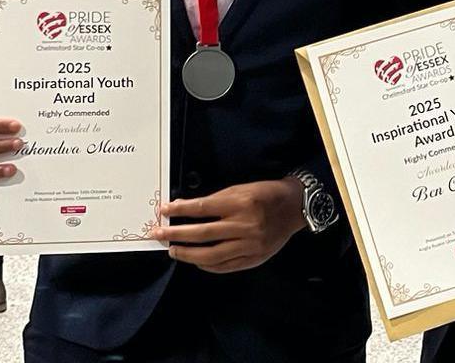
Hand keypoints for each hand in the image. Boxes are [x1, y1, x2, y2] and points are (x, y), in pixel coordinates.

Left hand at [152, 178, 305, 272]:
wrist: (294, 207)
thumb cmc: (265, 194)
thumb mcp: (240, 189)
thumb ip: (214, 201)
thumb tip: (184, 209)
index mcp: (240, 203)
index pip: (202, 208)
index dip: (180, 210)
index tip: (164, 211)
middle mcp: (245, 225)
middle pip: (203, 233)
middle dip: (177, 235)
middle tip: (160, 234)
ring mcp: (250, 245)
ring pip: (211, 255)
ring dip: (188, 254)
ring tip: (173, 250)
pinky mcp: (254, 259)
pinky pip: (225, 266)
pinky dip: (207, 265)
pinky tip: (195, 260)